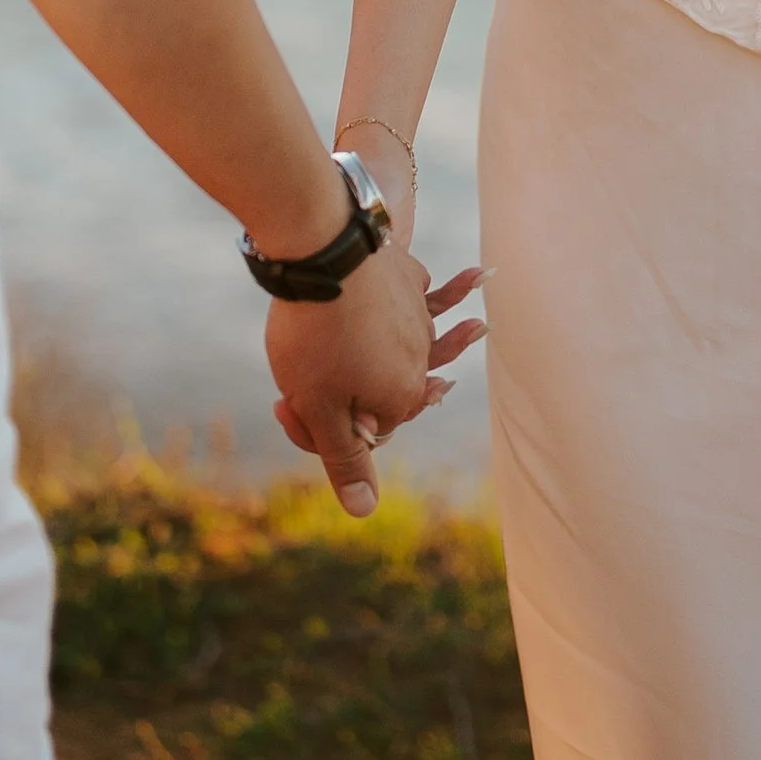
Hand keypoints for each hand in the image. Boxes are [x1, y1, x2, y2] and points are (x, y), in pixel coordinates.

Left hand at [266, 254, 486, 517]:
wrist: (322, 249)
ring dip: (438, 339)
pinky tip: (460, 278)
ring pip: (411, 338)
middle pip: (384, 386)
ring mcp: (415, 313)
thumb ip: (343, 458)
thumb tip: (364, 510)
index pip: (362, 432)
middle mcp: (419, 357)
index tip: (279, 403)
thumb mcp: (318, 406)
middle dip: (352, 388)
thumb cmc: (315, 335)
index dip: (319, 427)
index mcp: (399, 397)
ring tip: (481, 325)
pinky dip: (433, 292)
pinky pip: (417, 294)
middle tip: (354, 383)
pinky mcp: (406, 276)